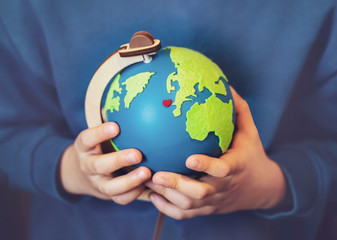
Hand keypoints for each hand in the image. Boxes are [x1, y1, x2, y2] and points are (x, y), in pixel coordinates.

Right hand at [60, 122, 151, 204]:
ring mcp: (97, 183)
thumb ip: (112, 123)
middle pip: (99, 166)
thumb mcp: (98, 134)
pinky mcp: (106, 195)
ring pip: (110, 187)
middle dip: (118, 160)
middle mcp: (88, 166)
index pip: (86, 139)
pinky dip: (133, 194)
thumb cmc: (98, 146)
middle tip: (138, 154)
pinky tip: (148, 185)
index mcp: (84, 147)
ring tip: (147, 173)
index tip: (115, 126)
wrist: (81, 173)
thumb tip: (136, 98)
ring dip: (129, 181)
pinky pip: (119, 199)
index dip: (99, 133)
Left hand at [146, 87, 285, 218]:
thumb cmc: (252, 155)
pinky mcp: (208, 209)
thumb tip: (224, 85)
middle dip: (177, 185)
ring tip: (147, 184)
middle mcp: (225, 187)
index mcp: (236, 167)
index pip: (222, 170)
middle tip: (157, 174)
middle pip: (201, 192)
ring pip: (190, 206)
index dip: (206, 166)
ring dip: (168, 197)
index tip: (189, 158)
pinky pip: (186, 214)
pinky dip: (168, 209)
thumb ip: (239, 109)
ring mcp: (215, 201)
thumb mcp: (250, 132)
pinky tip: (153, 197)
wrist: (263, 188)